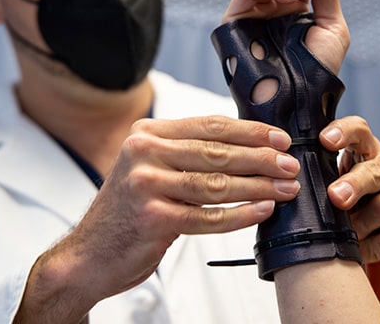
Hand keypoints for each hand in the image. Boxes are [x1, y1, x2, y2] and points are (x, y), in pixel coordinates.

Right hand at [16, 116, 301, 321]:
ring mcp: (145, 185)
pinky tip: (261, 211)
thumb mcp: (148, 168)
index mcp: (146, 134)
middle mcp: (143, 153)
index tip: (278, 138)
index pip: (208, 125)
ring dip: (258, 186)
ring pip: (216, 183)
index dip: (249, 131)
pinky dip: (240, 215)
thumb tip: (245, 144)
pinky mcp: (152, 218)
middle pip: (216, 152)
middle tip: (289, 164)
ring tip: (285, 188)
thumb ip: (185, 152)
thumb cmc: (128, 210)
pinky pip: (208, 217)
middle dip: (260, 158)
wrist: (90, 253)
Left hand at [320, 116, 379, 290]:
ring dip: (361, 225)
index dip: (343, 132)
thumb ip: (320, 182)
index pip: (359, 130)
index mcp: (368, 150)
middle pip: (375, 169)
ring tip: (346, 236)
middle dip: (353, 184)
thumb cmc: (353, 208)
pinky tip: (363, 251)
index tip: (325, 140)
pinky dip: (375, 247)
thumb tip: (289, 186)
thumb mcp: (334, 191)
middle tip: (335, 198)